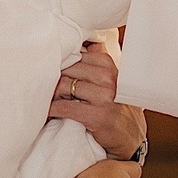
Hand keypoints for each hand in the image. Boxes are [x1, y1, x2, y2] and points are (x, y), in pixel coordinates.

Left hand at [51, 41, 146, 160]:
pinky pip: (64, 107)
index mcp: (110, 66)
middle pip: (68, 68)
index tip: (54, 68)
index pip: (77, 54)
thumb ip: (101, 60)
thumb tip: (87, 40)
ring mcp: (104, 97)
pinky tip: (48, 111)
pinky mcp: (96, 116)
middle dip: (55, 76)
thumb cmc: (119, 107)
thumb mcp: (115, 80)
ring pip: (64, 84)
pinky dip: (52, 109)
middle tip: (46, 84)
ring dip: (52, 93)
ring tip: (49, 98)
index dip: (63, 62)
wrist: (131, 137)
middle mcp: (109, 78)